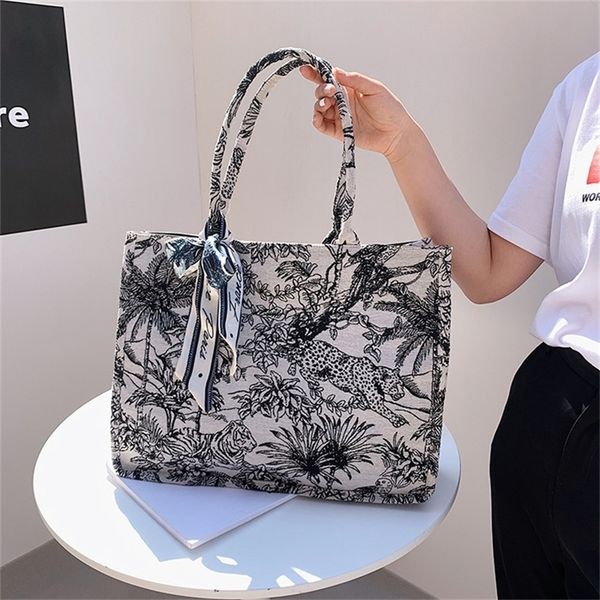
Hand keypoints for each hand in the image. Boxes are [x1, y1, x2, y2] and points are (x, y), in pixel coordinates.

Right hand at [299, 64, 415, 161]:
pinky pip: (322, 126)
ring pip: (319, 108)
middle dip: (321, 89)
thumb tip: (335, 72)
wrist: (396, 133)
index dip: (316, 74)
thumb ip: (355, 80)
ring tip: (327, 104)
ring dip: (318, 104)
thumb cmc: (389, 108)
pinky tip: (318, 117)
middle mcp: (342, 101)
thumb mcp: (374, 88)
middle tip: (330, 91)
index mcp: (349, 88)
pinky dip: (316, 121)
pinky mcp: (339, 132)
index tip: (306, 69)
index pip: (329, 79)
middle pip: (322, 92)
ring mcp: (340, 117)